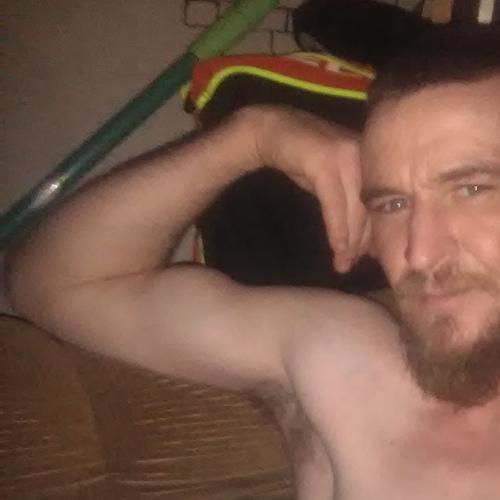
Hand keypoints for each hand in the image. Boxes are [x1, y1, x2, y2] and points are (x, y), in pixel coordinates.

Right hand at [242, 105, 369, 272]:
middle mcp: (366, 154)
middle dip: (363, 243)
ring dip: (349, 242)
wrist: (273, 131)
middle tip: (352, 266)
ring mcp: (347, 156)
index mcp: (374, 158)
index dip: (376, 233)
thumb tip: (363, 235)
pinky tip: (337, 248)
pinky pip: (335, 204)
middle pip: (371, 208)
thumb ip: (350, 201)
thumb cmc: (305, 158)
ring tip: (343, 265)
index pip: (383, 202)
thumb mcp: (333, 180)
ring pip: (355, 209)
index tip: (369, 257)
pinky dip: (336, 229)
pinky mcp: (326, 161)